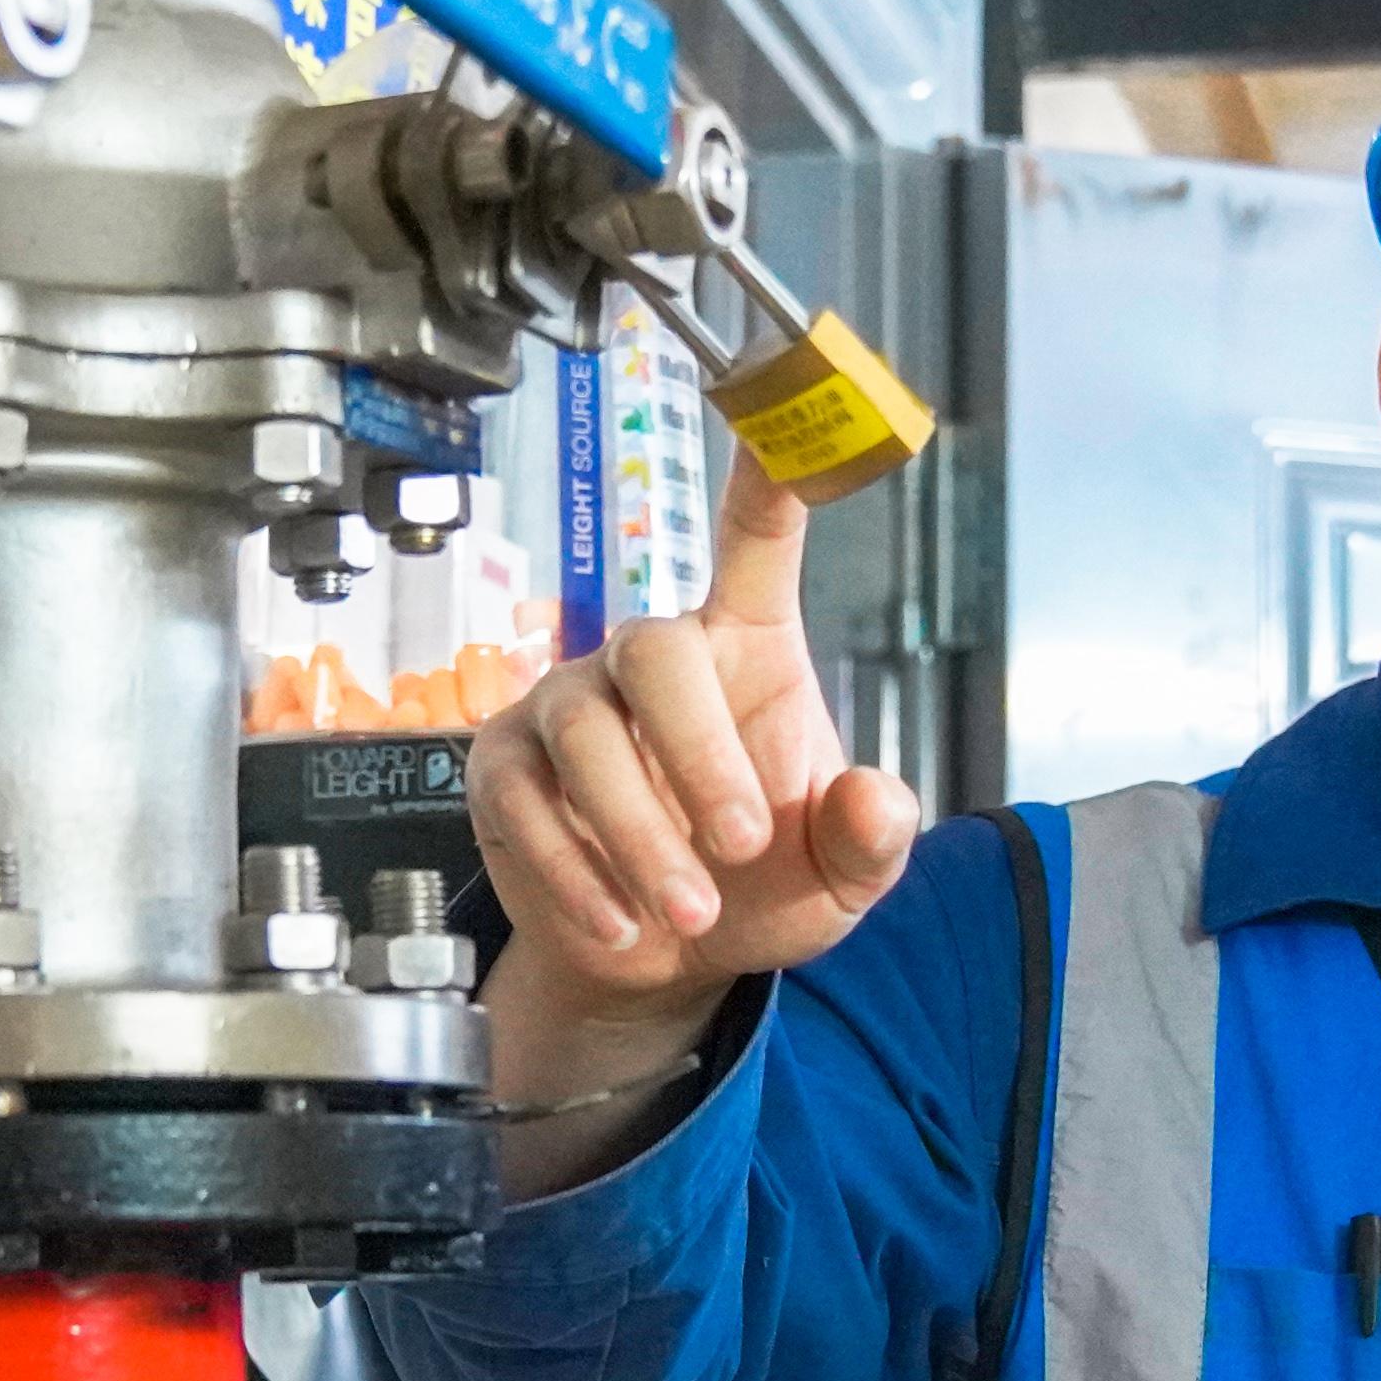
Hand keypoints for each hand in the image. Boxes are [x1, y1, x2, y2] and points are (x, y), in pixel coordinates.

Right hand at [468, 455, 920, 1159]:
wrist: (665, 962)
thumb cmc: (760, 888)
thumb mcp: (841, 876)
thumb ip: (871, 837)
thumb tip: (876, 799)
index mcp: (746, 646)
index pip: (756, 541)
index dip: (770, 478)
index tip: (789, 417)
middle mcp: (653, 659)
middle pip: (655, 651)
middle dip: (700, 755)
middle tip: (739, 846)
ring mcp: (568, 706)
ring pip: (588, 736)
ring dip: (642, 832)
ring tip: (688, 909)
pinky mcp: (505, 767)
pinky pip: (527, 802)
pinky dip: (580, 872)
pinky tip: (624, 924)